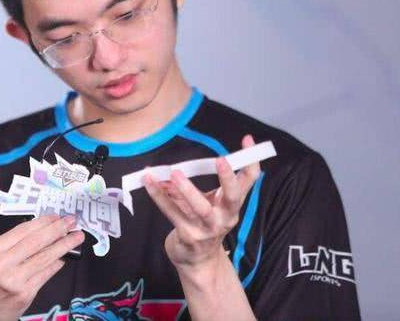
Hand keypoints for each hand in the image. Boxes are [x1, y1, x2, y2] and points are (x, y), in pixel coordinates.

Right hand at [0, 215, 83, 320]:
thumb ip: (10, 245)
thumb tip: (41, 231)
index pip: (22, 231)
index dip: (42, 222)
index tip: (55, 217)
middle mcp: (0, 266)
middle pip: (35, 242)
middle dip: (57, 230)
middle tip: (71, 222)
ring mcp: (13, 281)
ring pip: (44, 257)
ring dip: (64, 245)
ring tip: (75, 237)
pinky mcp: (24, 295)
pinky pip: (45, 274)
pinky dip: (56, 264)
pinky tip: (63, 258)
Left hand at [143, 134, 260, 275]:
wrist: (197, 260)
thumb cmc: (204, 223)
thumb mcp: (211, 201)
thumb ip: (200, 181)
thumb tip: (190, 157)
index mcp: (233, 204)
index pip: (249, 180)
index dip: (250, 160)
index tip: (247, 140)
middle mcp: (225, 217)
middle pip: (232, 197)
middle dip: (228, 179)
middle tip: (221, 159)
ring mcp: (207, 228)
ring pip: (200, 208)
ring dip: (187, 189)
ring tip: (174, 173)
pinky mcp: (188, 236)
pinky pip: (172, 212)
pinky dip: (159, 196)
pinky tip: (149, 182)